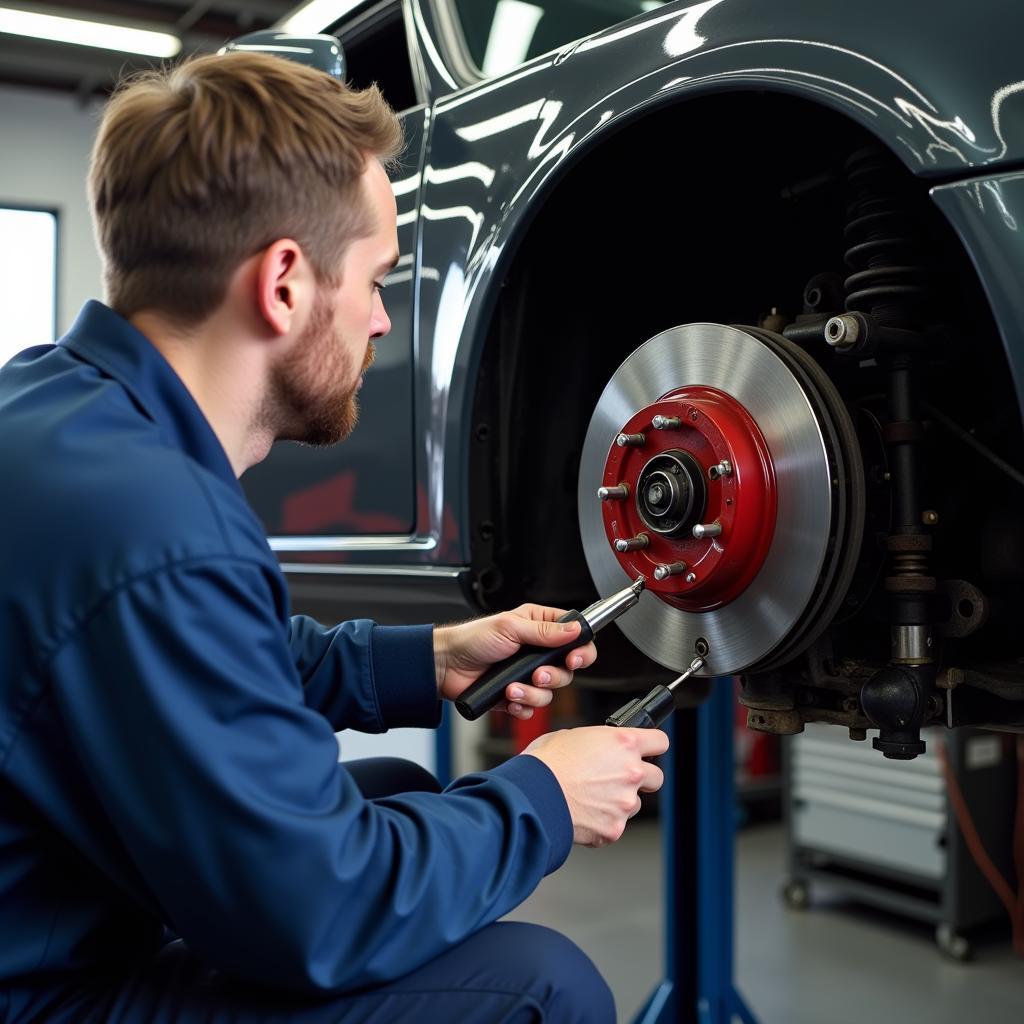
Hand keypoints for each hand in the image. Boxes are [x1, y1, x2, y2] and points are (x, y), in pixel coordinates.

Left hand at [434, 604, 596, 718]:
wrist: (446, 666)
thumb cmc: (472, 639)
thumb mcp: (510, 627)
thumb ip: (545, 631)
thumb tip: (575, 629)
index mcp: (539, 626)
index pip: (574, 637)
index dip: (580, 650)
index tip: (574, 659)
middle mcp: (536, 651)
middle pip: (567, 670)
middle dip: (554, 676)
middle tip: (538, 674)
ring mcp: (527, 675)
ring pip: (550, 692)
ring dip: (533, 693)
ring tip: (513, 687)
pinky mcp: (517, 695)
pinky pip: (532, 707)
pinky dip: (523, 705)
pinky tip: (508, 698)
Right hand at [523, 726, 668, 846]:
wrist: (531, 796)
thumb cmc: (545, 763)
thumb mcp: (572, 736)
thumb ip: (598, 743)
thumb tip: (600, 749)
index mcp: (623, 743)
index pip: (660, 741)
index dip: (652, 746)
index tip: (648, 750)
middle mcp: (631, 771)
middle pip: (656, 777)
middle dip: (641, 778)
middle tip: (617, 778)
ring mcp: (624, 802)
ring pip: (634, 804)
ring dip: (619, 801)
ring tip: (591, 797)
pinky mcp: (614, 828)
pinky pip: (616, 825)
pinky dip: (603, 822)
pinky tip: (584, 812)